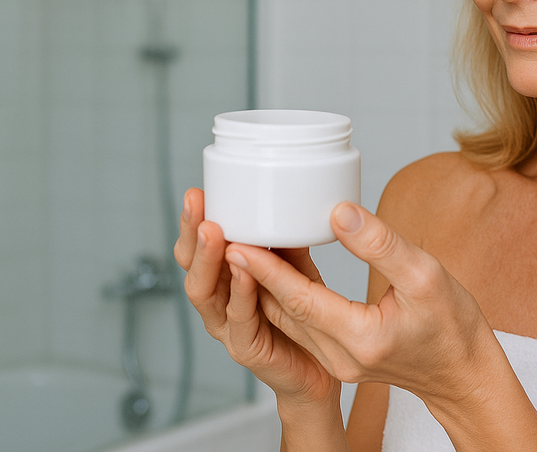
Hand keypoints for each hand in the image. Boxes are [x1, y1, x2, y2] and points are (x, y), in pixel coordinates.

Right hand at [174, 188, 340, 406]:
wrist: (321, 370)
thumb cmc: (304, 318)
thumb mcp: (297, 270)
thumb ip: (287, 245)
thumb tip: (287, 205)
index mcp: (224, 281)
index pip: (198, 248)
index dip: (194, 220)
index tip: (199, 190)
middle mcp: (219, 303)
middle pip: (191, 266)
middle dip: (191, 232)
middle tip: (196, 201)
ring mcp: (228, 327)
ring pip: (205, 291)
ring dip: (208, 258)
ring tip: (212, 229)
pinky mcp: (246, 348)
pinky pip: (239, 318)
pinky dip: (239, 292)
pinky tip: (242, 271)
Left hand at [222, 202, 495, 407]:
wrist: (464, 372)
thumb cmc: (453, 324)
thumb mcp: (426, 275)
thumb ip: (380, 244)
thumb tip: (340, 213)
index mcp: (361, 338)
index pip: (300, 299)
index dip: (267, 270)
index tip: (238, 243)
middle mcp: (341, 356)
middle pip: (284, 311)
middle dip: (253, 273)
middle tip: (228, 235)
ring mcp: (338, 360)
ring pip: (289, 319)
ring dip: (264, 285)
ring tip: (245, 245)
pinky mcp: (341, 357)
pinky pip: (303, 325)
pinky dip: (287, 297)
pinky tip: (281, 269)